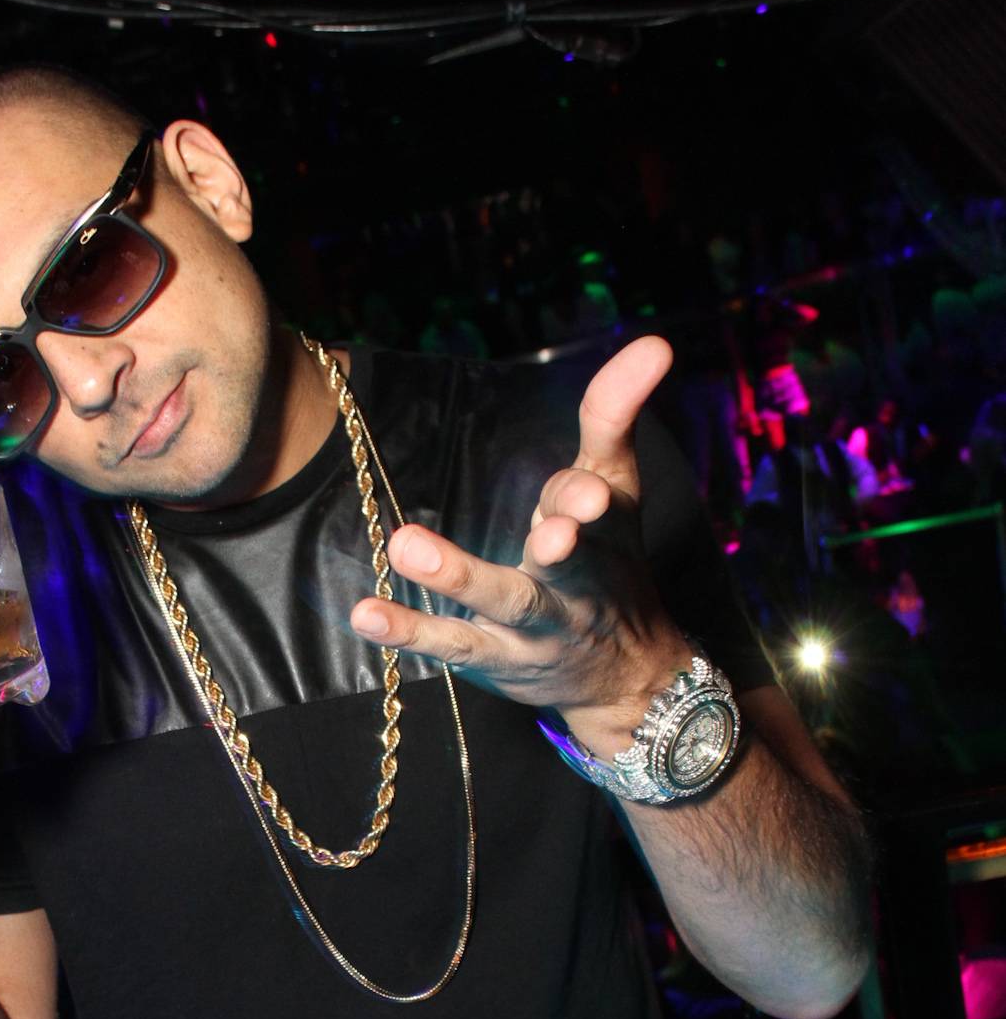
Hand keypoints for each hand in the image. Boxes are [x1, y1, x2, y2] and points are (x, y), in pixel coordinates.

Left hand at [350, 336, 691, 741]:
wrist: (625, 675)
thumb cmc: (609, 562)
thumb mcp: (618, 485)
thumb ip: (614, 413)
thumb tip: (653, 343)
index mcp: (602, 532)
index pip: (594, 503)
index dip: (586, 498)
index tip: (586, 497)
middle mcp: (574, 583)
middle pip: (564, 566)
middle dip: (558, 548)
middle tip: (554, 534)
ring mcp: (535, 628)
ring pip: (502, 603)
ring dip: (458, 576)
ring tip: (407, 546)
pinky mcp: (495, 659)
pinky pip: (452, 645)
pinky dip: (409, 632)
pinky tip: (366, 615)